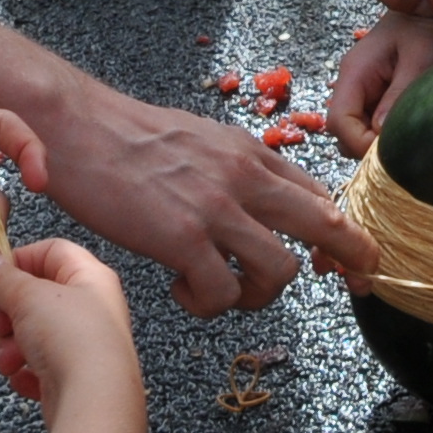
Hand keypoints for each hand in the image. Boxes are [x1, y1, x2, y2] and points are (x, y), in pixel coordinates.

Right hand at [0, 238, 137, 410]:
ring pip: (30, 334)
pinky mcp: (71, 377)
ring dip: (10, 346)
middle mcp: (90, 308)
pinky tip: (24, 377)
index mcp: (89, 277)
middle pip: (35, 296)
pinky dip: (24, 372)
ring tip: (11, 359)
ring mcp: (81, 344)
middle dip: (7, 313)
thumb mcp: (29, 297)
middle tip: (0, 323)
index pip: (51, 251)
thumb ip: (2, 278)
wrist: (94, 401)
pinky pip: (36, 367)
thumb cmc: (73, 339)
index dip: (19, 260)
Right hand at [31, 85, 375, 314]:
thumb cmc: (128, 137)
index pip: (319, 193)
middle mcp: (243, 177)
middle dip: (351, 256)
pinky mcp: (181, 238)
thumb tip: (262, 198)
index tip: (355, 255)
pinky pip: (222, 292)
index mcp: (250, 153)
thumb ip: (236, 168)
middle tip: (355, 282)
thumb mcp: (201, 139)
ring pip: (280, 271)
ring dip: (258, 296)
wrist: (77, 128)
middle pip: (325, 223)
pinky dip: (207, 305)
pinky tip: (181, 291)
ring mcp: (215, 208)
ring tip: (223, 292)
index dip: (344, 229)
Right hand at [324, 10, 432, 155]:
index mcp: (355, 72)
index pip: (338, 121)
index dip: (358, 143)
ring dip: (375, 142)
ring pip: (354, 131)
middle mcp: (351, 84)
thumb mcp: (420, 58)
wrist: (430, 11)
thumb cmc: (427, 28)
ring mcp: (361, 91)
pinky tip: (405, 128)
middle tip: (399, 150)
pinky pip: (369, 124)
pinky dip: (383, 134)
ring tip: (405, 139)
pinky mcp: (374, 96)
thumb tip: (380, 131)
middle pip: (342, 131)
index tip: (387, 153)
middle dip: (365, 147)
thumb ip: (399, 93)